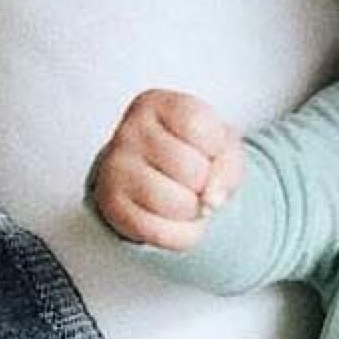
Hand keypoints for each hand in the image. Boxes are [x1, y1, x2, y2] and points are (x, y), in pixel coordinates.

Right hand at [90, 90, 245, 250]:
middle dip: (205, 183)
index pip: (198, 127)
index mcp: (155, 104)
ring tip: (184, 198)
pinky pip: (160, 231)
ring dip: (194, 211)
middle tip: (194, 180)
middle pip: (191, 170)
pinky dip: (181, 233)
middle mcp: (129, 131)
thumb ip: (228, 166)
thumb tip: (210, 201)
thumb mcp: (224, 147)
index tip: (206, 148)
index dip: (216, 147)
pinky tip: (174, 218)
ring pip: (178, 203)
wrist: (163, 180)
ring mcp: (115, 168)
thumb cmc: (196, 154)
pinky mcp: (111, 205)